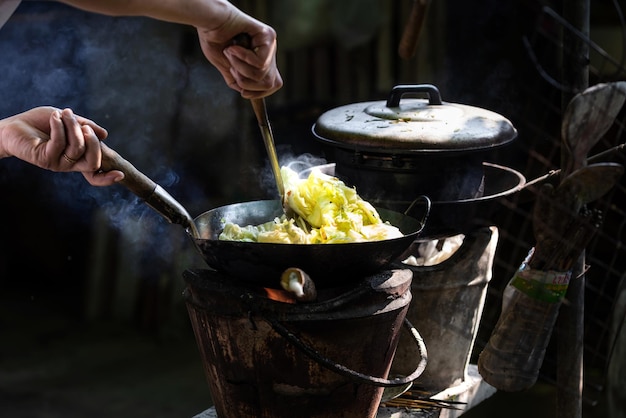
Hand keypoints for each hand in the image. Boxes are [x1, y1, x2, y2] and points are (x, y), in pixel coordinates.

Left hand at [0, 106, 123, 185]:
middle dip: (93, 142)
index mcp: (77, 157)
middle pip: (93, 162)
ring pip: (77, 148)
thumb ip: (85, 126)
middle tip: (84, 125)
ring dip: (73, 127)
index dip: (108, 178)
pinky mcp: (44, 159)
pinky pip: (59, 143)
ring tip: (64, 113)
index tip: (120, 174)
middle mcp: (69, 164)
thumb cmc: (40, 123)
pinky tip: (54, 117)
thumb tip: (105, 134)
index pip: (95, 173)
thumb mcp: (68, 121)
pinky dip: (60, 127)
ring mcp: (57, 163)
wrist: (13, 126)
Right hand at [196, 11, 282, 98]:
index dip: (259, 93)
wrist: (208, 23)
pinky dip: (243, 58)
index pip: (273, 84)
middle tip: (231, 68)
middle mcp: (269, 51)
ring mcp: (270, 43)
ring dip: (241, 68)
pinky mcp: (267, 35)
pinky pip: (260, 62)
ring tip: (229, 54)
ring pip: (262, 73)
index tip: (243, 92)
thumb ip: (239, 81)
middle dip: (247, 82)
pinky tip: (233, 47)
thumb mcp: (227, 68)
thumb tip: (247, 93)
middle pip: (270, 83)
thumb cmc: (214, 40)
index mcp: (262, 59)